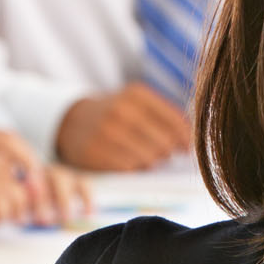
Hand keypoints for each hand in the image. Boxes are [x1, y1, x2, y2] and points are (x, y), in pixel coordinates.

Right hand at [54, 83, 191, 171]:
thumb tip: (192, 139)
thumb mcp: (137, 101)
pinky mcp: (95, 153)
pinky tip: (129, 160)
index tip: (188, 147)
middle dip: (168, 151)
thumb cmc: (116, 112)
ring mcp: (106, 132)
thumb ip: (166, 115)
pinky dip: (134, 167)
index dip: (186, 137)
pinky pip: (129, 168)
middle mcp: (121, 111)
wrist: (71, 120)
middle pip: (164, 143)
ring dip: (152, 161)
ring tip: (145, 154)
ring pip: (149, 159)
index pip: (175, 121)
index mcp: (137, 95)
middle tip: (163, 152)